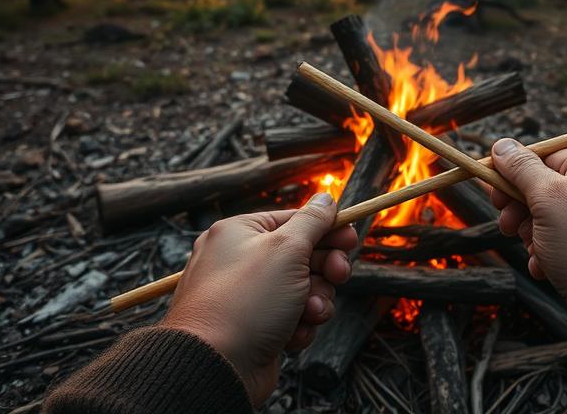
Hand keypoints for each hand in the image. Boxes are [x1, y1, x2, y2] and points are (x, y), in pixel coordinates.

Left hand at [161, 193, 356, 405]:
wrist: (215, 367)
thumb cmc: (247, 301)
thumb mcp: (286, 249)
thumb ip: (311, 221)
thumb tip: (325, 198)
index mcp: (241, 233)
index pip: (294, 220)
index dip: (327, 229)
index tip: (351, 239)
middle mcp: (241, 260)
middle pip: (302, 254)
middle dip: (324, 268)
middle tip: (338, 275)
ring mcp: (248, 296)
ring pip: (302, 289)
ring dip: (315, 300)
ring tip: (309, 313)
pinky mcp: (256, 327)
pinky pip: (292, 317)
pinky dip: (299, 325)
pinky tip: (293, 335)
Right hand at [489, 139, 566, 330]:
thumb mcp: (548, 203)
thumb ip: (522, 169)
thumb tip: (503, 144)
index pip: (545, 159)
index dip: (515, 182)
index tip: (498, 206)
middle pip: (564, 188)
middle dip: (533, 215)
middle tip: (517, 237)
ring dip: (554, 239)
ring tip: (544, 264)